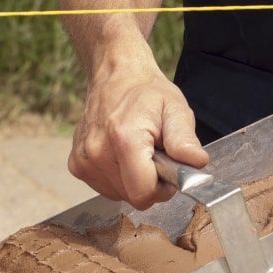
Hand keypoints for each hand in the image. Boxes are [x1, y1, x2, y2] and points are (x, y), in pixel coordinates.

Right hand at [68, 62, 208, 209]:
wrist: (115, 76)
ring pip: (119, 194)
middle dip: (148, 182)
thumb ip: (185, 140)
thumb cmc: (147, 93)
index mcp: (124, 139)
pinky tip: (120, 153)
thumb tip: (196, 163)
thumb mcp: (175, 109)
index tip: (167, 169)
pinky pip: (105, 187)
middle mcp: (97, 152)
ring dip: (132, 179)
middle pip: (132, 196)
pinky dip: (117, 176)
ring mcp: (84, 160)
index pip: (144, 194)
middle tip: (153, 154)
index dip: (162, 188)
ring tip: (136, 151)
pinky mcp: (76, 164)